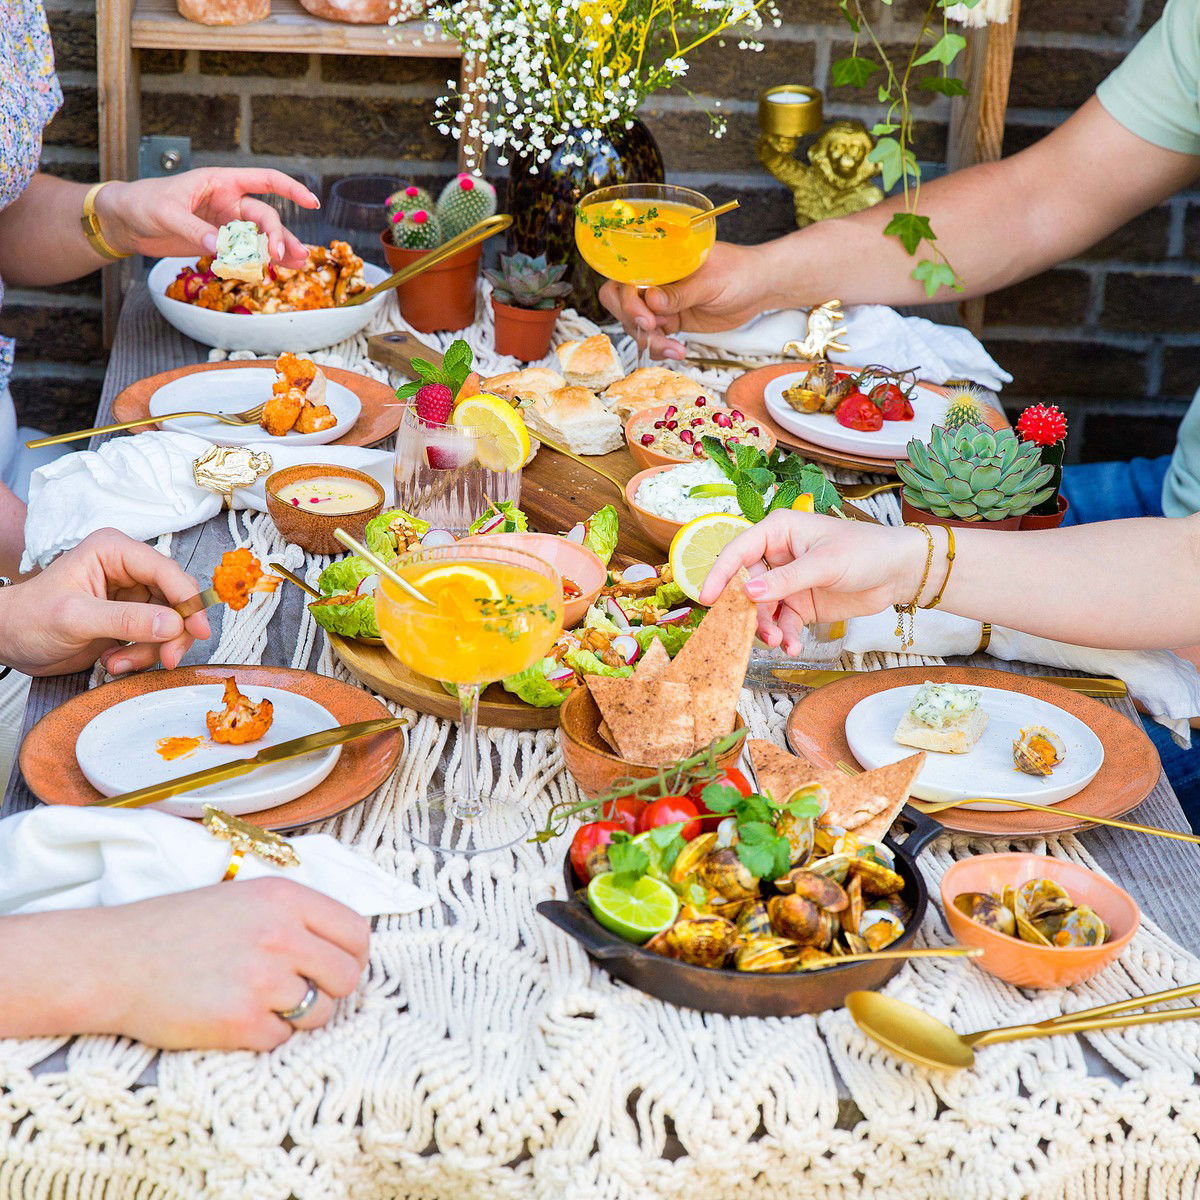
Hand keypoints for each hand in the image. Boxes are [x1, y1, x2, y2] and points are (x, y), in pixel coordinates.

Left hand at [0, 528, 209, 675]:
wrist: (9, 642)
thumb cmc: (29, 619)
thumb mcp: (76, 618)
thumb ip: (126, 620)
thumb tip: (174, 624)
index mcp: (114, 552)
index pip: (166, 571)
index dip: (189, 600)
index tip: (199, 630)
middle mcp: (128, 570)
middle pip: (176, 599)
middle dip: (172, 633)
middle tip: (165, 659)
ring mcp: (132, 596)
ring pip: (171, 623)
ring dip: (151, 650)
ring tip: (118, 663)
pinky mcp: (131, 620)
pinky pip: (157, 639)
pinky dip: (142, 656)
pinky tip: (114, 661)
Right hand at [79, 879, 369, 1049]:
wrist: (116, 961)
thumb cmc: (181, 929)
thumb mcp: (246, 898)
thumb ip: (297, 916)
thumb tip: (347, 946)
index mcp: (285, 897)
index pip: (356, 932)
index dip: (353, 956)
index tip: (339, 967)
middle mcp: (280, 934)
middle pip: (346, 976)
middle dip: (331, 990)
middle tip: (303, 991)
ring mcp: (261, 979)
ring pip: (320, 1012)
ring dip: (298, 1016)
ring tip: (260, 1001)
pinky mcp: (240, 1022)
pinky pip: (281, 1039)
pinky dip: (263, 1036)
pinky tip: (234, 1016)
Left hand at [94, 168, 318, 266]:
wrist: (125, 221)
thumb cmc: (142, 203)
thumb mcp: (166, 213)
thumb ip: (195, 230)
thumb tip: (221, 248)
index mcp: (221, 182)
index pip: (264, 180)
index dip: (290, 189)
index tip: (311, 203)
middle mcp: (229, 201)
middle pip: (265, 217)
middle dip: (276, 236)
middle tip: (278, 257)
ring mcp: (226, 223)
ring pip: (261, 237)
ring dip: (279, 250)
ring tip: (299, 264)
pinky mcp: (220, 243)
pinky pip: (247, 252)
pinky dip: (262, 261)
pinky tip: (278, 270)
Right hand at [599, 241, 782, 359]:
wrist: (759, 289)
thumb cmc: (738, 272)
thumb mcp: (710, 281)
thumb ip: (680, 292)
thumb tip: (651, 299)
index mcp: (658, 259)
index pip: (624, 275)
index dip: (627, 299)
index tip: (648, 318)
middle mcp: (654, 279)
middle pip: (620, 301)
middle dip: (633, 321)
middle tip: (655, 332)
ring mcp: (660, 302)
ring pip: (636, 325)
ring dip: (651, 341)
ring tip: (675, 349)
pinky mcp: (671, 320)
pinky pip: (653, 338)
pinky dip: (660, 348)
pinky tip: (677, 351)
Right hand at [699, 511, 926, 653]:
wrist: (899, 572)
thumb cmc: (865, 551)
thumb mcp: (824, 564)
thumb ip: (785, 580)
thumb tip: (748, 593)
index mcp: (777, 531)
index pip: (737, 551)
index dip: (720, 574)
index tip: (707, 599)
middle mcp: (776, 556)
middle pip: (745, 585)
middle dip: (748, 611)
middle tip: (757, 630)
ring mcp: (787, 582)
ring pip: (761, 609)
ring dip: (766, 628)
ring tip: (779, 642)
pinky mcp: (799, 605)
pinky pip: (782, 623)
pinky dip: (785, 636)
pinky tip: (792, 647)